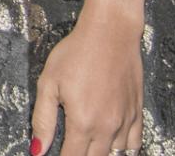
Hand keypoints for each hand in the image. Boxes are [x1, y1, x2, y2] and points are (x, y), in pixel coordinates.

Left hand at [32, 5, 143, 155]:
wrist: (110, 32)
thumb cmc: (77, 52)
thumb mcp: (48, 83)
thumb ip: (42, 120)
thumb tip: (37, 150)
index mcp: (83, 122)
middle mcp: (107, 127)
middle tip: (71, 148)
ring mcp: (125, 121)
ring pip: (115, 154)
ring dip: (101, 153)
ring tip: (89, 145)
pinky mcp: (137, 112)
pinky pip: (134, 144)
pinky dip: (124, 149)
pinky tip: (112, 144)